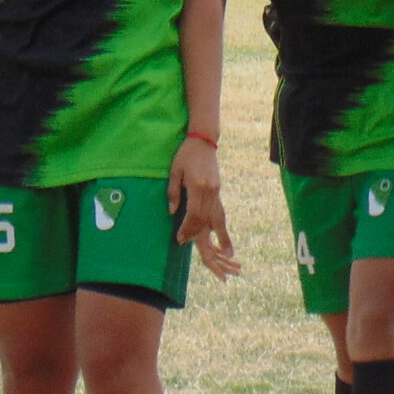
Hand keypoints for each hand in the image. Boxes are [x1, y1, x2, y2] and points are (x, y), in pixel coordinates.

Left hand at [169, 138, 240, 278]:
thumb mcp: (174, 171)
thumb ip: (173, 193)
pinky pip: (219, 211)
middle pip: (205, 219)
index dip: (187, 229)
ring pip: (216, 217)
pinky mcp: (218, 190)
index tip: (180, 239)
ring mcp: (217, 190)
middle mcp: (210, 190)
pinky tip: (219, 235)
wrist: (203, 141)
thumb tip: (172, 213)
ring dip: (215, 235)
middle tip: (187, 244)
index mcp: (198, 186)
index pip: (194, 214)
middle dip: (196, 234)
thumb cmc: (185, 155)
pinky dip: (219, 225)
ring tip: (222, 252)